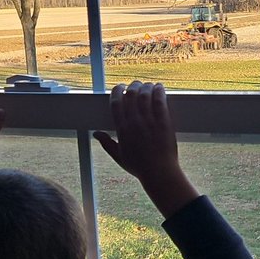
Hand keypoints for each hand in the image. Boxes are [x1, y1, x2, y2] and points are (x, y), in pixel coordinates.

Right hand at [93, 82, 198, 217]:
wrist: (159, 173)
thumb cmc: (140, 167)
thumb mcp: (119, 157)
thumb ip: (107, 143)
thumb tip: (96, 134)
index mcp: (122, 130)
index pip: (116, 103)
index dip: (117, 91)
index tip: (119, 87)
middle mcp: (134, 123)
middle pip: (130, 94)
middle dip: (132, 86)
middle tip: (135, 85)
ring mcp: (149, 121)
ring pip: (145, 94)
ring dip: (145, 86)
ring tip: (147, 86)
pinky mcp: (164, 122)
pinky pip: (159, 100)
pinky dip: (159, 91)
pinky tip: (159, 87)